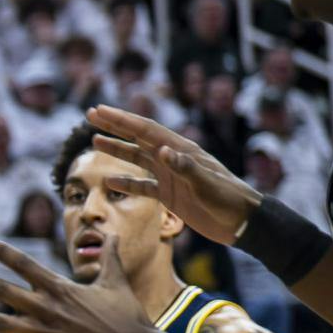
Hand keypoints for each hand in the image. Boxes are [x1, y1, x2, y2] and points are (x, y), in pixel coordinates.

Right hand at [86, 106, 259, 246]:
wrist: (242, 222)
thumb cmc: (228, 199)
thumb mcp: (206, 183)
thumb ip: (184, 167)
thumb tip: (162, 150)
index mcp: (181, 150)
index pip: (145, 130)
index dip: (122, 119)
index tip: (100, 110)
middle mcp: (173, 158)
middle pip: (137, 138)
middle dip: (114, 126)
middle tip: (90, 114)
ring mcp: (170, 176)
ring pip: (137, 159)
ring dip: (116, 150)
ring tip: (94, 141)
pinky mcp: (170, 195)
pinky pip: (143, 187)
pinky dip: (126, 184)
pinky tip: (110, 182)